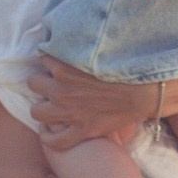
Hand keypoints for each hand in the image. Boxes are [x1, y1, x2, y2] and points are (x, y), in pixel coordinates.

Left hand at [28, 53, 163, 147]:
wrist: (144, 91)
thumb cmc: (125, 67)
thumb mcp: (98, 50)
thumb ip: (79, 46)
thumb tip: (69, 36)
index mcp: (64, 67)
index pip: (42, 57)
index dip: (50, 60)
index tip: (58, 62)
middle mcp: (61, 90)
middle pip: (33, 83)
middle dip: (42, 82)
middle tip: (53, 83)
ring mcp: (69, 113)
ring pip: (36, 112)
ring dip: (42, 108)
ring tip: (51, 106)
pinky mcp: (82, 131)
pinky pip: (54, 141)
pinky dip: (50, 138)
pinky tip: (52, 132)